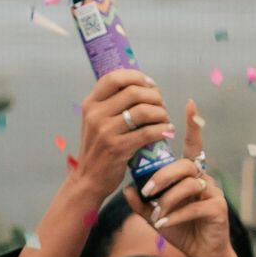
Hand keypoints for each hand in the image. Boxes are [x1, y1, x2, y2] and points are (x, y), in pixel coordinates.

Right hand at [73, 65, 171, 201]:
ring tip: (165, 119)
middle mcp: (96, 114)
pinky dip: (162, 130)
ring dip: (161, 113)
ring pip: (143, 111)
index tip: (150, 85)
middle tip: (162, 106)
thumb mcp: (96, 122)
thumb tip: (141, 86)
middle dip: (154, 97)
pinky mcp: (118, 148)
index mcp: (91, 103)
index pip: (115, 78)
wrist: (88, 179)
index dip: (137, 77)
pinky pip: (148, 132)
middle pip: (134, 92)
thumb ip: (111, 104)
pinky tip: (167, 131)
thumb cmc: (98, 148)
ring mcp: (106, 131)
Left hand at [128, 102, 231, 256]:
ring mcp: (214, 193)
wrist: (204, 256)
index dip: (193, 125)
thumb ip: (142, 203)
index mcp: (191, 176)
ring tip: (157, 213)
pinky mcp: (218, 209)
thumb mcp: (156, 216)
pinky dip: (177, 215)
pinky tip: (164, 224)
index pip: (194, 145)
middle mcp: (205, 179)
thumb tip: (126, 188)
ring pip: (190, 184)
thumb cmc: (181, 231)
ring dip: (169, 198)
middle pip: (184, 165)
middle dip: (163, 176)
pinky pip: (195, 205)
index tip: (190, 103)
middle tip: (147, 190)